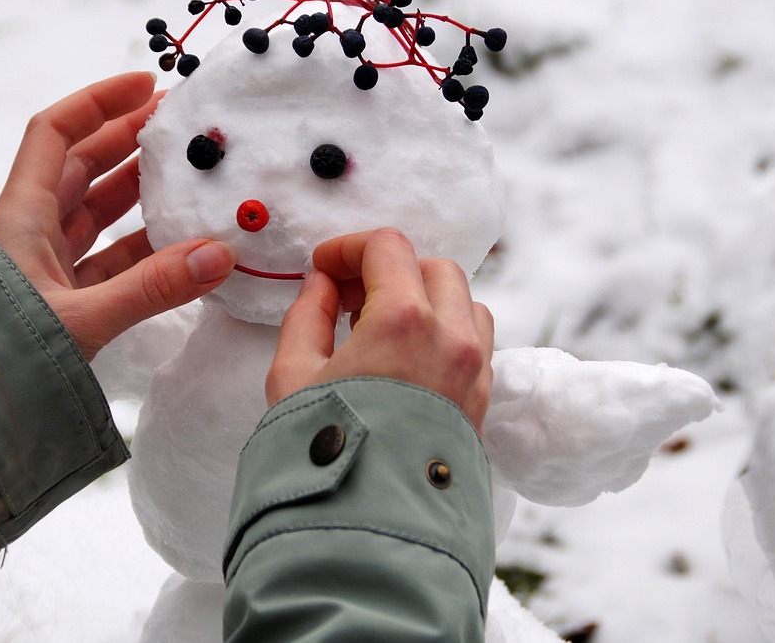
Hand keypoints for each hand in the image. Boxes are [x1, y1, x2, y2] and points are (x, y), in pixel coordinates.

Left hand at [0, 71, 235, 359]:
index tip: (145, 82)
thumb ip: (152, 288)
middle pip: (81, 164)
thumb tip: (220, 254)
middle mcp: (30, 231)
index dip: (97, 100)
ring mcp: (45, 266)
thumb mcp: (81, 318)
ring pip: (96, 211)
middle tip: (178, 122)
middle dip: (128, 138)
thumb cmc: (4, 356)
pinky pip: (107, 258)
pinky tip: (180, 242)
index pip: (54, 132)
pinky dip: (142, 247)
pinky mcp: (62, 299)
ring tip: (187, 172)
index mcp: (20, 216)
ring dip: (138, 190)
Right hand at [266, 228, 493, 432]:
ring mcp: (474, 369)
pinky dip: (444, 331)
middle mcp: (451, 336)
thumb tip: (322, 285)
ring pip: (463, 301)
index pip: (388, 247)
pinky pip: (475, 341)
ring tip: (379, 327)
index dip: (349, 247)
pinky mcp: (482, 400)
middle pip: (432, 266)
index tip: (324, 268)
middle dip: (389, 270)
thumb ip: (307, 314)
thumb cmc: (323, 453)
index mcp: (404, 319)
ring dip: (424, 298)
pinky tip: (405, 358)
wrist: (369, 527)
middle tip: (347, 297)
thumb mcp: (292, 374)